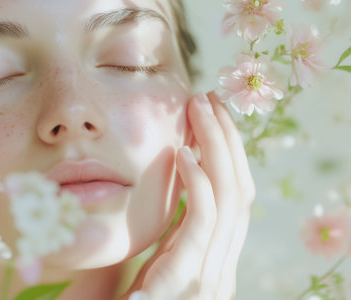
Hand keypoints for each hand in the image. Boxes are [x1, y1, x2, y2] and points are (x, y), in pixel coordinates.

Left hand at [118, 92, 255, 299]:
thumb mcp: (160, 260)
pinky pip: (204, 224)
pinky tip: (186, 154)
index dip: (227, 152)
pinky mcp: (192, 282)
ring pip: (229, 199)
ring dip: (216, 149)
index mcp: (215, 256)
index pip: (233, 195)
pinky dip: (199, 185)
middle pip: (238, 190)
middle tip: (210, 100)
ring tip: (200, 112)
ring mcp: (212, 275)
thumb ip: (174, 231)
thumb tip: (178, 186)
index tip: (211, 116)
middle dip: (227, 141)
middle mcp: (222, 263)